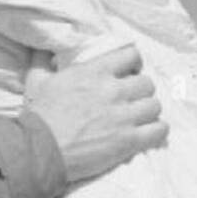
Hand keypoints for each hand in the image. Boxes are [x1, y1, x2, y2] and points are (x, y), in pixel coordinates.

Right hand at [24, 45, 167, 184]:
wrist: (38, 152)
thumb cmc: (38, 117)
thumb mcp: (37, 80)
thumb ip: (43, 59)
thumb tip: (42, 46)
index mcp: (94, 72)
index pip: (131, 55)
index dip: (133, 63)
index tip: (128, 72)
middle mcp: (113, 90)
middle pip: (147, 83)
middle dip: (140, 91)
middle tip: (131, 100)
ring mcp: (123, 116)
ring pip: (155, 105)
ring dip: (148, 111)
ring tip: (139, 118)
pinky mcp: (128, 141)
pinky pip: (159, 130)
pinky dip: (157, 131)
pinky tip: (148, 133)